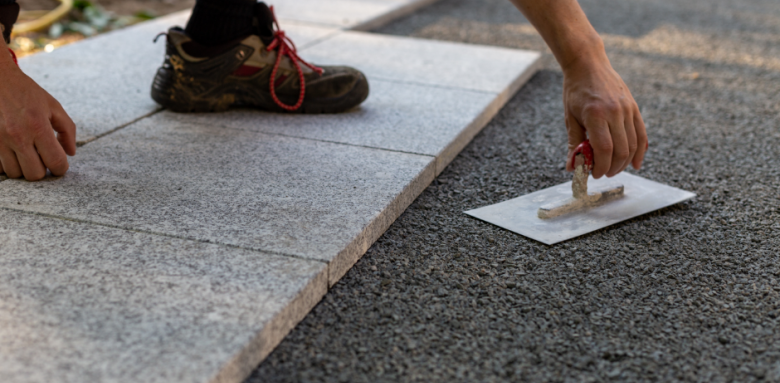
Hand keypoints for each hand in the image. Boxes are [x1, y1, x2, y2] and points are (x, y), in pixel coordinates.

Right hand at [0, 52, 75, 180]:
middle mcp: (17, 136)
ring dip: (24, 168)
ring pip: (15, 173)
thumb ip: (67, 130)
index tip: (61, 165)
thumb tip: (70, 153)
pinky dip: (8, 164)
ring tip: (29, 155)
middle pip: (34, 174)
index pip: (55, 162)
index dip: (62, 168)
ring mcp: (0, 140)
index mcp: (38, 127)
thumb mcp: (54, 107)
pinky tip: (14, 153)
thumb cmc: (27, 93)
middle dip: (43, 170)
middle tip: (44, 159)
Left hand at [563, 56, 646, 177]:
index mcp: (596, 114)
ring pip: (633, 145)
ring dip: (625, 162)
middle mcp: (615, 112)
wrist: (588, 64)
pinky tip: (635, 163)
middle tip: (602, 173)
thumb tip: (572, 168)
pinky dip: (640, 151)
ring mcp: (627, 109)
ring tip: (613, 168)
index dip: (600, 166)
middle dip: (612, 167)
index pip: (604, 149)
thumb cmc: (575, 90)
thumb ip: (574, 144)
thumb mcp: (570, 117)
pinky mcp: (634, 107)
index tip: (593, 173)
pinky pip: (641, 134)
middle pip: (621, 150)